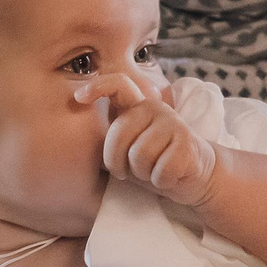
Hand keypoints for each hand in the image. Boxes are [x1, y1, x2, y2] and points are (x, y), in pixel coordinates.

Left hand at [78, 75, 220, 207]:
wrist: (195, 176)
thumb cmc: (154, 162)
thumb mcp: (127, 148)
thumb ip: (110, 138)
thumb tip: (71, 138)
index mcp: (136, 106)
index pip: (118, 84)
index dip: (97, 87)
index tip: (78, 97)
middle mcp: (154, 108)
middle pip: (119, 133)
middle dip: (117, 162)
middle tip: (127, 172)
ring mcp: (173, 123)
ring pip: (139, 155)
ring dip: (142, 174)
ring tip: (152, 171)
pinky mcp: (188, 143)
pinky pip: (159, 170)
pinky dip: (160, 182)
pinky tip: (168, 176)